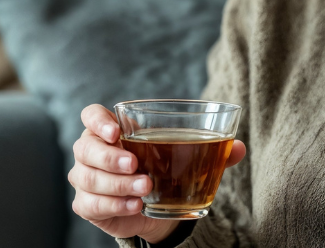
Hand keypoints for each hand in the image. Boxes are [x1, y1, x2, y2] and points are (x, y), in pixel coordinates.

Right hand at [70, 104, 246, 243]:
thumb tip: (239, 147)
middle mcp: (92, 151)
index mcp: (110, 130)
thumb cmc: (167, 169)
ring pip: (87, 178)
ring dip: (116, 184)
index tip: (117, 131)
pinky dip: (113, 205)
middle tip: (135, 164)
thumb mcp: (190, 156)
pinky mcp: (89, 205)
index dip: (98, 121)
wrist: (159, 207)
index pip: (90, 115)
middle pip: (85, 148)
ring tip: (146, 188)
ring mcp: (85, 178)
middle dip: (110, 157)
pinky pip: (90, 204)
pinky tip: (135, 206)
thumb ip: (214, 149)